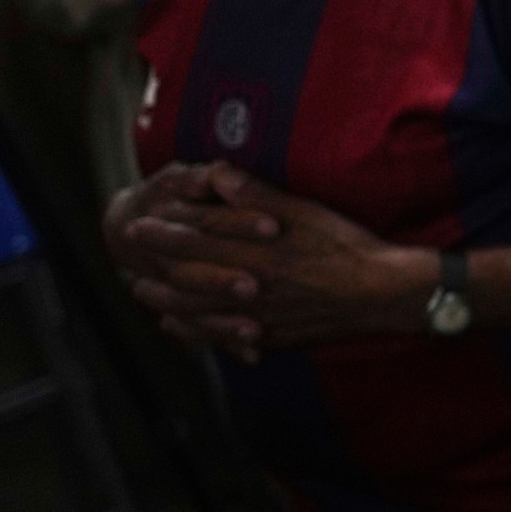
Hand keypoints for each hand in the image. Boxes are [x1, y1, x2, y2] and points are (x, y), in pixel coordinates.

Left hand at [122, 165, 432, 351]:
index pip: (196, 241)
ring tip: (144, 291)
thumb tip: (216, 173)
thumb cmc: (347, 247)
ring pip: (197, 311)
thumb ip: (256, 195)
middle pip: (188, 278)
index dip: (163, 233)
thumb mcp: (305, 211)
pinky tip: (180, 325)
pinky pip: (219, 337)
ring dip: (165, 300)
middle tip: (129, 258)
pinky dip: (193, 331)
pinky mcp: (269, 337)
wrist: (381, 293)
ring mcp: (256, 318)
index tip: (138, 225)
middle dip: (156, 266)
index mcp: (255, 253)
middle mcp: (249, 288)